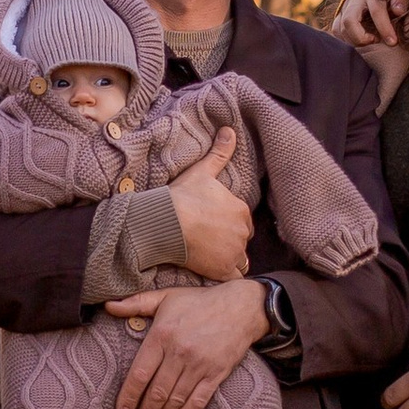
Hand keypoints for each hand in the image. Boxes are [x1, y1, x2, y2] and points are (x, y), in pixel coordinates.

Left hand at [105, 279, 267, 408]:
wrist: (242, 306)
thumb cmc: (200, 302)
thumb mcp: (166, 297)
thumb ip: (136, 303)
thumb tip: (108, 306)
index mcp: (162, 334)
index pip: (140, 373)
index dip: (128, 396)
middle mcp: (179, 352)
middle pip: (156, 392)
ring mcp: (199, 365)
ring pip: (175, 399)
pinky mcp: (216, 374)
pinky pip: (198, 401)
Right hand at [167, 128, 252, 281]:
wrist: (166, 222)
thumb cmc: (182, 196)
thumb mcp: (202, 172)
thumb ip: (219, 153)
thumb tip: (229, 130)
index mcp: (241, 209)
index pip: (243, 220)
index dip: (229, 222)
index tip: (213, 223)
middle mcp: (242, 231)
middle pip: (242, 239)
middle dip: (231, 240)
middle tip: (211, 240)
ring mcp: (234, 252)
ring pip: (240, 259)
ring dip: (230, 258)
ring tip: (212, 256)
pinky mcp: (223, 270)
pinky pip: (234, 278)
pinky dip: (228, 277)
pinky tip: (215, 272)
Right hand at [332, 0, 408, 50]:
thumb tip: (399, 11)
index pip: (376, 11)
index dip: (384, 28)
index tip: (393, 42)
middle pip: (349, 21)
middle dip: (361, 37)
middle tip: (375, 41)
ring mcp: (344, 7)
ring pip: (340, 28)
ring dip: (354, 40)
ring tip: (370, 40)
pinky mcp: (339, 14)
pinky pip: (336, 30)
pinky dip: (346, 39)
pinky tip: (359, 41)